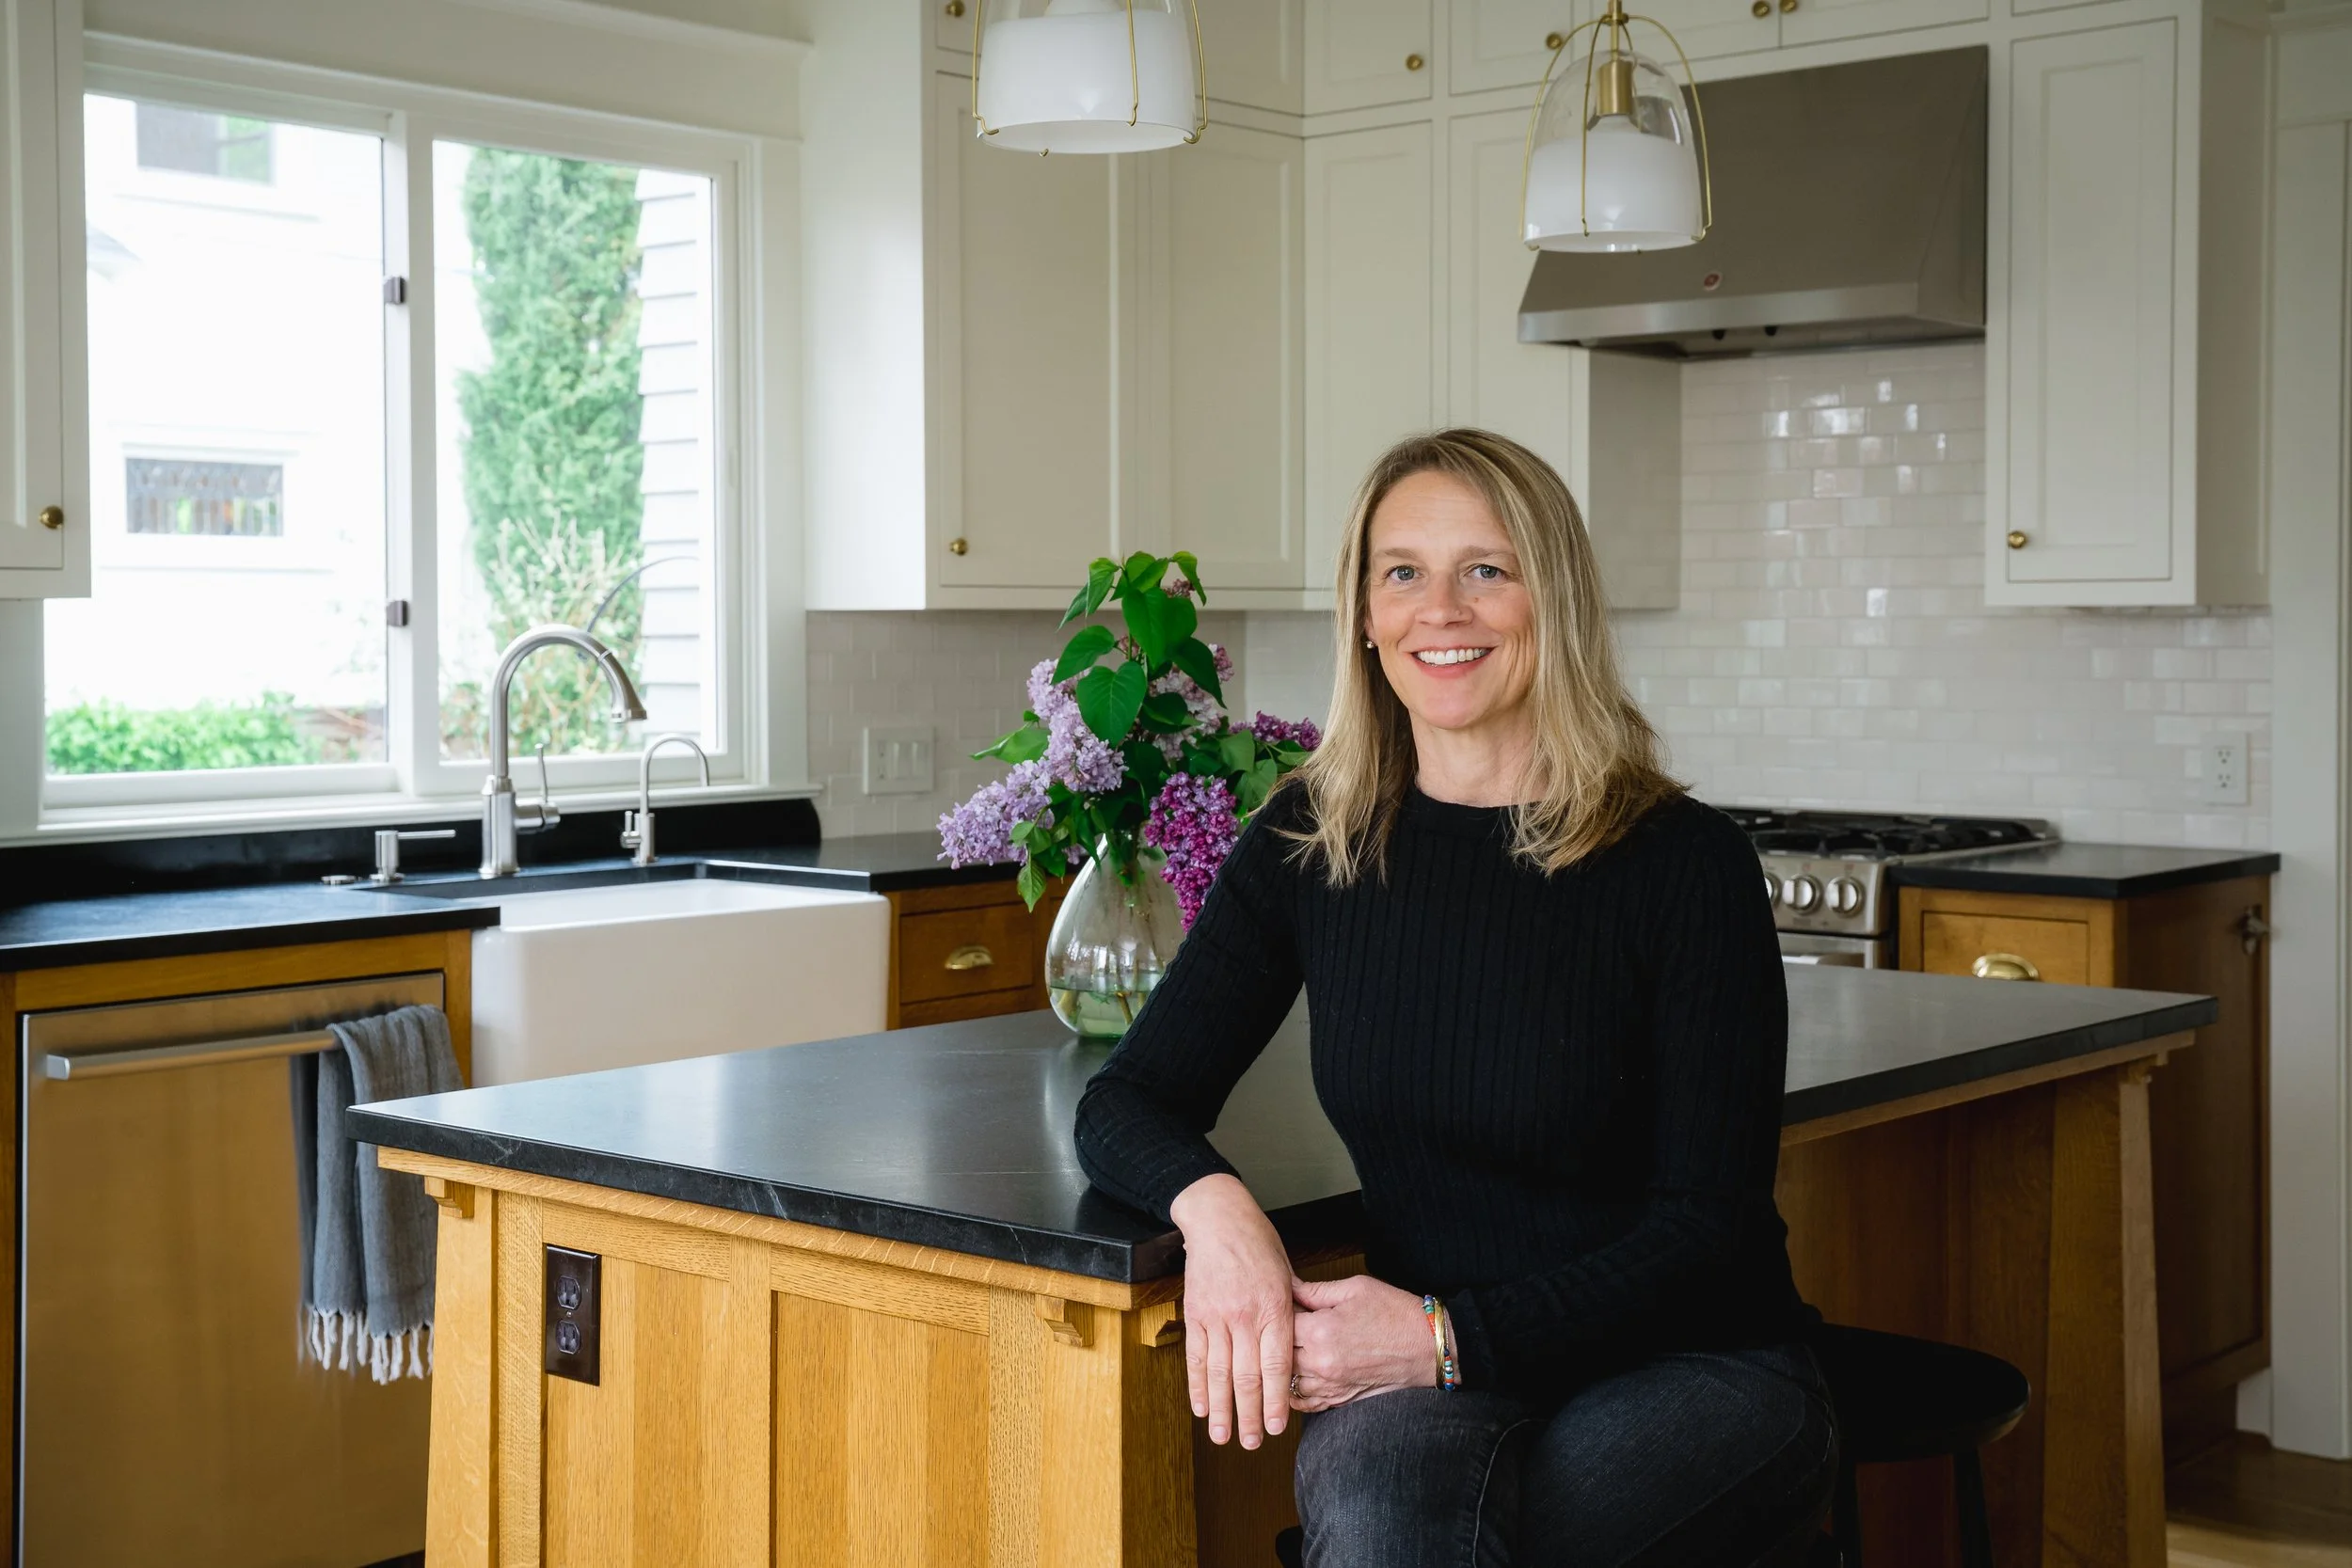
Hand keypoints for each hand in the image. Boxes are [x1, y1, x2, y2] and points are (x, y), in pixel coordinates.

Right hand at [1170, 1173, 1293, 1447]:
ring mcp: (1216, 1316)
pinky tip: (1199, 1406)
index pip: (1277, 1365)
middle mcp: (1245, 1316)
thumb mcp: (1288, 1274)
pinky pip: (1195, 1356)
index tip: (1280, 1426)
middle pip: (1247, 1376)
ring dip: (1220, 1409)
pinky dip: (1196, 1384)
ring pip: (1218, 1372)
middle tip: (1253, 1443)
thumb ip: (1293, 1313)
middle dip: (1250, 1415)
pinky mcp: (1195, 1313)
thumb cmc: (1259, 1243)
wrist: (1219, 1217)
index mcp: (1274, 1308)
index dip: (1277, 1400)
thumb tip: (1303, 1349)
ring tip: (1222, 1436)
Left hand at [1288, 1275, 1437, 1411]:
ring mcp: (1330, 1385)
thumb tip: (1290, 1287)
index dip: (1278, 1312)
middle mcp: (1321, 1362)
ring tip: (1287, 1352)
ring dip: (1283, 1367)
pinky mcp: (1340, 1400)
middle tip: (1283, 1327)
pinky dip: (1295, 1392)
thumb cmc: (1396, 1313)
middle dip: (1277, 1340)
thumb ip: (1317, 1290)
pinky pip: (1305, 1403)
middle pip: (1278, 1354)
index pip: (1280, 1323)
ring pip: (1286, 1381)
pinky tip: (1296, 1378)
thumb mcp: (1356, 1288)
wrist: (1427, 1346)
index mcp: (1322, 1330)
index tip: (1281, 1305)